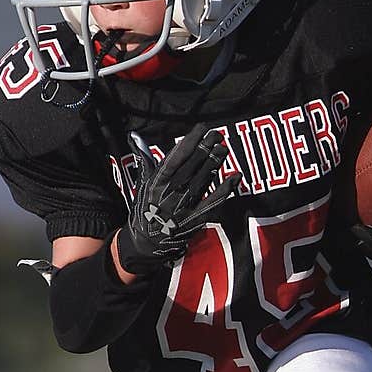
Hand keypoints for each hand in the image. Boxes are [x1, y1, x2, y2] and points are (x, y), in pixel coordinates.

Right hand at [116, 125, 239, 273]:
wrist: (146, 243)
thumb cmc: (145, 209)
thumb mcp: (143, 183)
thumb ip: (145, 159)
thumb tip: (136, 136)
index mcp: (156, 182)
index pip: (175, 157)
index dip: (190, 142)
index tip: (201, 129)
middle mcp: (170, 193)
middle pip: (191, 166)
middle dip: (205, 149)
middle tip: (217, 135)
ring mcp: (183, 207)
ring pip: (202, 180)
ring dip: (214, 164)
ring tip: (224, 149)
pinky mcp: (195, 219)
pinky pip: (213, 202)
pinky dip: (225, 189)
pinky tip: (235, 177)